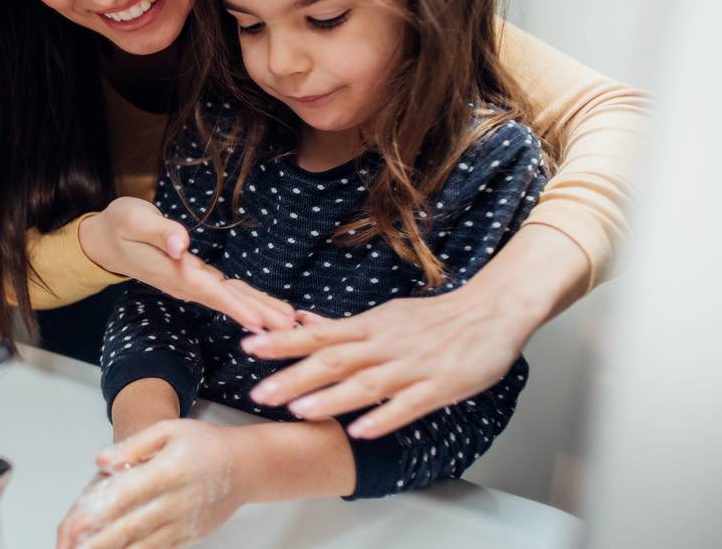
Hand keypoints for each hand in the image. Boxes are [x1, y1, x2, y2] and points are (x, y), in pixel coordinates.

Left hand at [56, 420, 242, 548]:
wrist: (246, 466)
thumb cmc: (207, 444)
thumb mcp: (170, 429)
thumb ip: (134, 445)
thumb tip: (102, 460)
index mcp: (170, 470)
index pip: (127, 493)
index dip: (98, 511)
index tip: (73, 523)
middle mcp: (178, 501)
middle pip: (130, 526)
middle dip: (97, 542)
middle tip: (69, 548)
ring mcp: (185, 523)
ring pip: (143, 545)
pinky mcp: (189, 537)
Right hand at [80, 197, 294, 331]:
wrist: (105, 241)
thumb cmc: (119, 226)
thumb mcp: (133, 220)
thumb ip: (159, 232)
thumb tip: (181, 244)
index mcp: (172, 270)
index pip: (208, 291)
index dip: (234, 306)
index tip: (258, 322)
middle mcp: (184, 282)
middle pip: (226, 300)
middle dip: (258, 315)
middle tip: (289, 330)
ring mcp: (191, 282)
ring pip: (230, 297)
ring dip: (259, 311)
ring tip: (288, 323)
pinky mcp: (196, 278)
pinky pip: (227, 292)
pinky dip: (249, 301)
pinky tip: (267, 310)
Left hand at [242, 286, 538, 439]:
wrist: (493, 310)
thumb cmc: (436, 317)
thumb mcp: (385, 315)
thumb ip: (343, 325)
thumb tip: (302, 320)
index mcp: (370, 327)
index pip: (319, 334)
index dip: (283, 342)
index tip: (248, 347)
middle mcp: (385, 345)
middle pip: (333, 360)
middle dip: (294, 377)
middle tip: (257, 393)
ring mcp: (411, 367)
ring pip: (366, 383)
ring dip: (331, 398)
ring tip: (298, 411)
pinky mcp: (439, 386)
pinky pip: (408, 405)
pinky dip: (384, 417)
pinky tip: (361, 431)